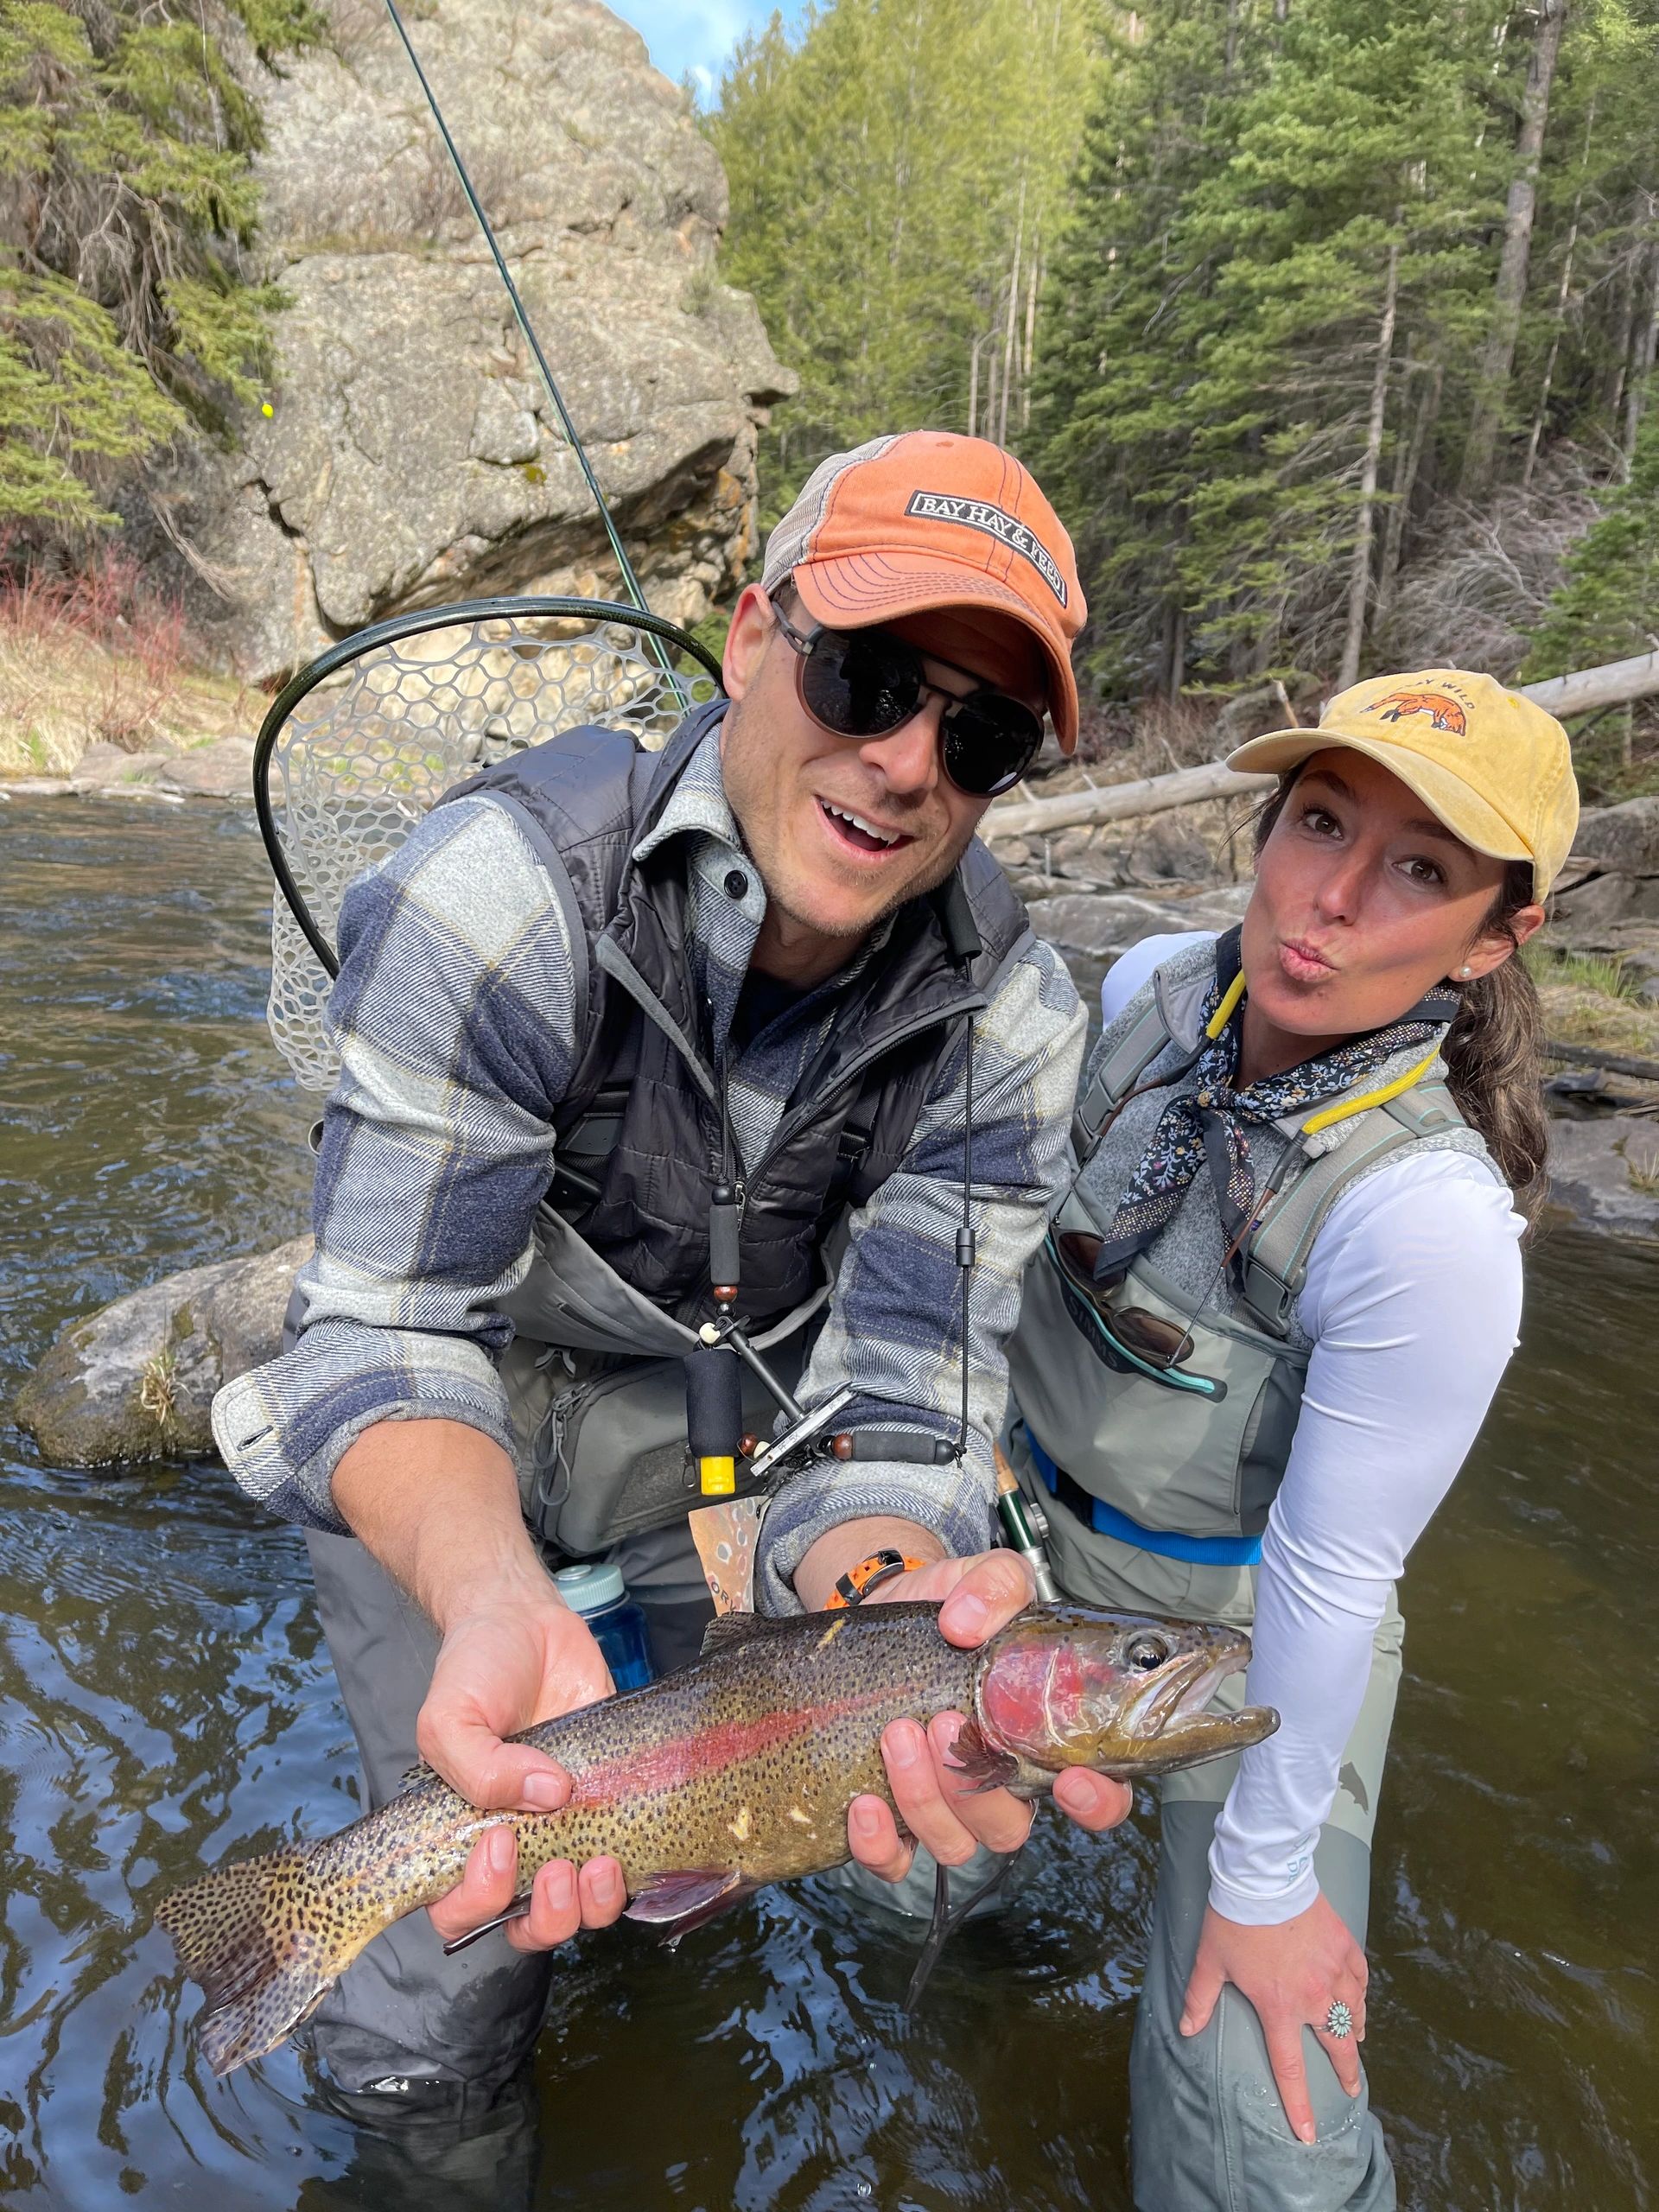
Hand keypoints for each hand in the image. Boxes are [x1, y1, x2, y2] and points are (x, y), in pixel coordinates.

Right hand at [419, 1591, 628, 1953]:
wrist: (527, 1622)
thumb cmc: (476, 1671)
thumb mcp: (450, 1716)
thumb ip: (478, 1767)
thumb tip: (548, 1797)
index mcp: (462, 1838)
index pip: (458, 1910)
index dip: (479, 1901)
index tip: (500, 1844)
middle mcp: (515, 1847)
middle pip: (526, 1927)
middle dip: (547, 1917)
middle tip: (560, 1866)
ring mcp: (567, 1831)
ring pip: (580, 1910)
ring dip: (592, 1905)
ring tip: (600, 1863)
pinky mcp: (613, 1806)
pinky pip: (627, 1867)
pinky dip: (631, 1875)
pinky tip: (628, 1849)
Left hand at [845, 1549, 1130, 1881]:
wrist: (883, 1611)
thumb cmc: (951, 1607)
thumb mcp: (985, 1579)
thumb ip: (995, 1586)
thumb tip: (966, 1623)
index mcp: (1045, 1738)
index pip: (1101, 1797)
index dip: (1097, 1803)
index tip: (1071, 1779)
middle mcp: (1003, 1784)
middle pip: (1010, 1828)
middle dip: (976, 1788)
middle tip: (944, 1722)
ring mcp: (947, 1806)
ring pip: (955, 1845)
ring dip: (925, 1799)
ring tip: (897, 1733)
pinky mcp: (892, 1815)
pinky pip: (893, 1862)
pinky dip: (879, 1844)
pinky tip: (864, 1802)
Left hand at [1179, 1893, 1367, 2141]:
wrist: (1263, 1876)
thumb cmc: (1233, 1919)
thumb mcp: (1210, 1961)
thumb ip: (1200, 1999)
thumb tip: (1185, 2030)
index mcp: (1279, 2007)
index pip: (1290, 2068)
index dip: (1300, 2105)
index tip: (1308, 2133)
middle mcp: (1313, 1996)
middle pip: (1337, 2046)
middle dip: (1347, 2071)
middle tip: (1352, 2087)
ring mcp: (1333, 1970)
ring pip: (1354, 2012)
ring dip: (1354, 2030)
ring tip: (1355, 2040)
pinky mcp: (1345, 1945)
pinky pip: (1360, 1977)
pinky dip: (1360, 1993)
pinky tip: (1357, 1997)